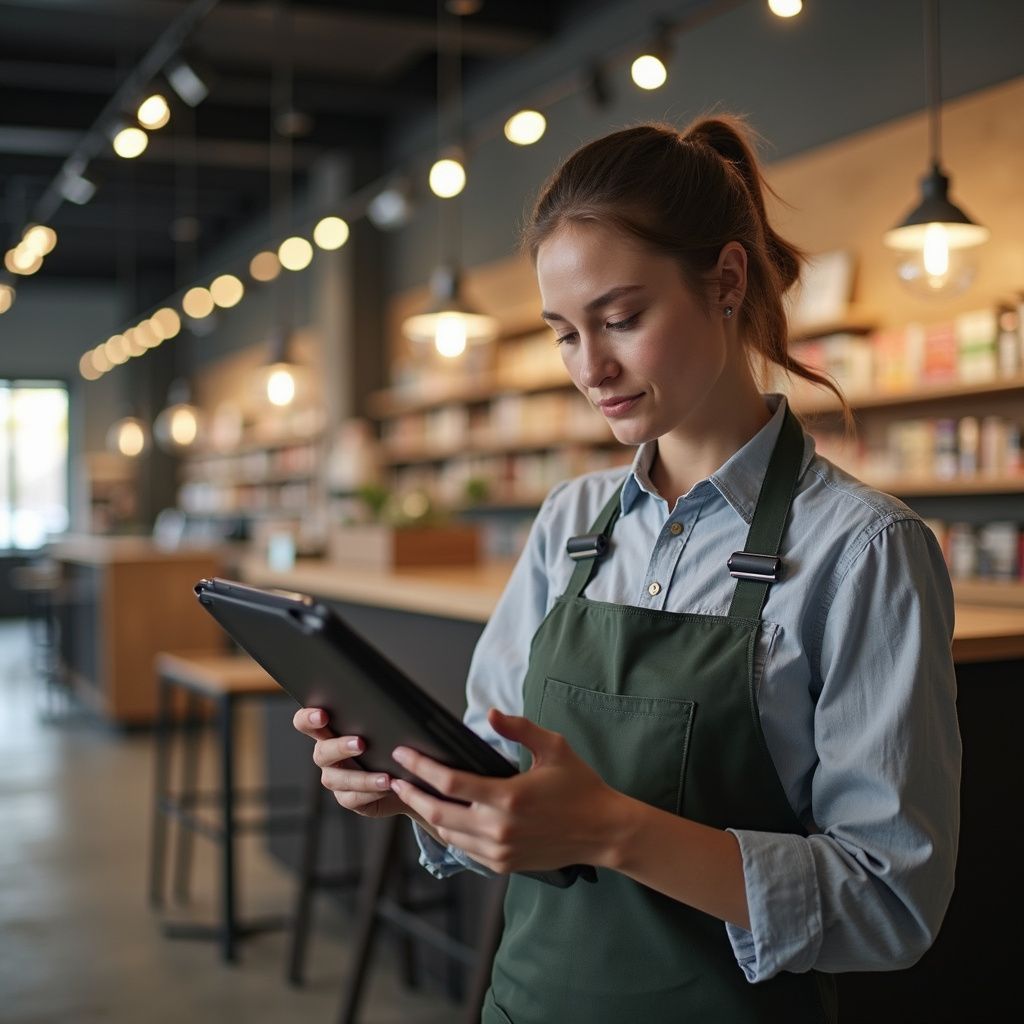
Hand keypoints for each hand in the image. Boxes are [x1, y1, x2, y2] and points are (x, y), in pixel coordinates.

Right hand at [292, 707, 405, 819]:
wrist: (406, 776)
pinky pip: (352, 798)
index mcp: (330, 732)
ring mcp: (334, 778)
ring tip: (386, 778)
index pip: (305, 723)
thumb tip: (388, 699)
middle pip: (321, 752)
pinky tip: (387, 787)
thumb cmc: (391, 743)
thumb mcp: (383, 727)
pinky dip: (371, 793)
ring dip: (362, 778)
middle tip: (361, 744)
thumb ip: (375, 715)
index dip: (307, 719)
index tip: (322, 716)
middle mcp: (327, 756)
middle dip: (340, 747)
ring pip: (337, 779)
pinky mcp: (346, 798)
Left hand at [387, 708, 623, 873]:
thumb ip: (519, 728)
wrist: (603, 831)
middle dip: (412, 794)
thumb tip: (490, 713)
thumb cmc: (580, 785)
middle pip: (438, 813)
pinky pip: (465, 849)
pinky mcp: (504, 864)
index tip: (403, 755)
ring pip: (447, 834)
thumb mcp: (554, 747)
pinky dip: (448, 832)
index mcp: (508, 796)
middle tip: (395, 779)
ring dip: (426, 815)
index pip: (450, 782)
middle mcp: (499, 828)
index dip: (421, 768)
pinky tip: (442, 817)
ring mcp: (500, 850)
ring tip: (413, 796)